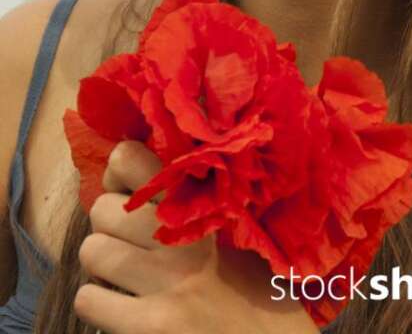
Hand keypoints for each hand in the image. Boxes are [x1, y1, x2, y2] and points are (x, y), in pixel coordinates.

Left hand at [74, 139, 319, 333]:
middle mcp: (180, 241)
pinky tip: (122, 307)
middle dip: (110, 225)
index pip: (128, 160)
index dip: (120, 174)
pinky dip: (98, 303)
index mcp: (202, 208)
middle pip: (102, 208)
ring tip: (125, 274)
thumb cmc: (257, 291)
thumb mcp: (239, 233)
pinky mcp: (147, 328)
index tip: (131, 192)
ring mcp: (163, 286)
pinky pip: (89, 300)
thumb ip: (198, 205)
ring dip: (103, 264)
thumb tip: (141, 181)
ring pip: (93, 250)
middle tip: (130, 242)